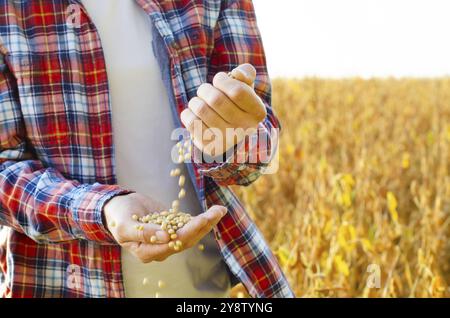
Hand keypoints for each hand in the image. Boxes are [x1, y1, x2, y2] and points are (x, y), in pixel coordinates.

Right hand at [103, 193, 226, 262]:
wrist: (117, 208)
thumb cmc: (118, 217)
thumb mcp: (125, 226)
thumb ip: (143, 234)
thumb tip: (166, 236)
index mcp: (148, 252)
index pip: (174, 243)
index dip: (190, 231)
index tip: (202, 219)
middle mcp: (161, 248)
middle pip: (188, 239)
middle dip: (204, 225)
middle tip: (219, 211)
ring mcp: (167, 238)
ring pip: (191, 233)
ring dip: (207, 222)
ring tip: (220, 210)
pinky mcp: (171, 228)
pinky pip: (188, 226)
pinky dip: (201, 219)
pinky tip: (213, 212)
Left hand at [181, 63, 266, 156]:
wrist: (226, 133)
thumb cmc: (234, 103)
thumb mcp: (244, 86)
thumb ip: (245, 73)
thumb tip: (238, 74)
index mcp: (257, 112)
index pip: (237, 91)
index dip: (222, 80)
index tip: (219, 79)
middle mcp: (245, 128)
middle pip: (216, 99)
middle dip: (205, 89)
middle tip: (205, 91)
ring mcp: (228, 139)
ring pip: (201, 109)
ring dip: (195, 101)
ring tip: (198, 102)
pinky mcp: (210, 147)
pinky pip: (191, 122)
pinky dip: (188, 114)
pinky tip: (194, 114)